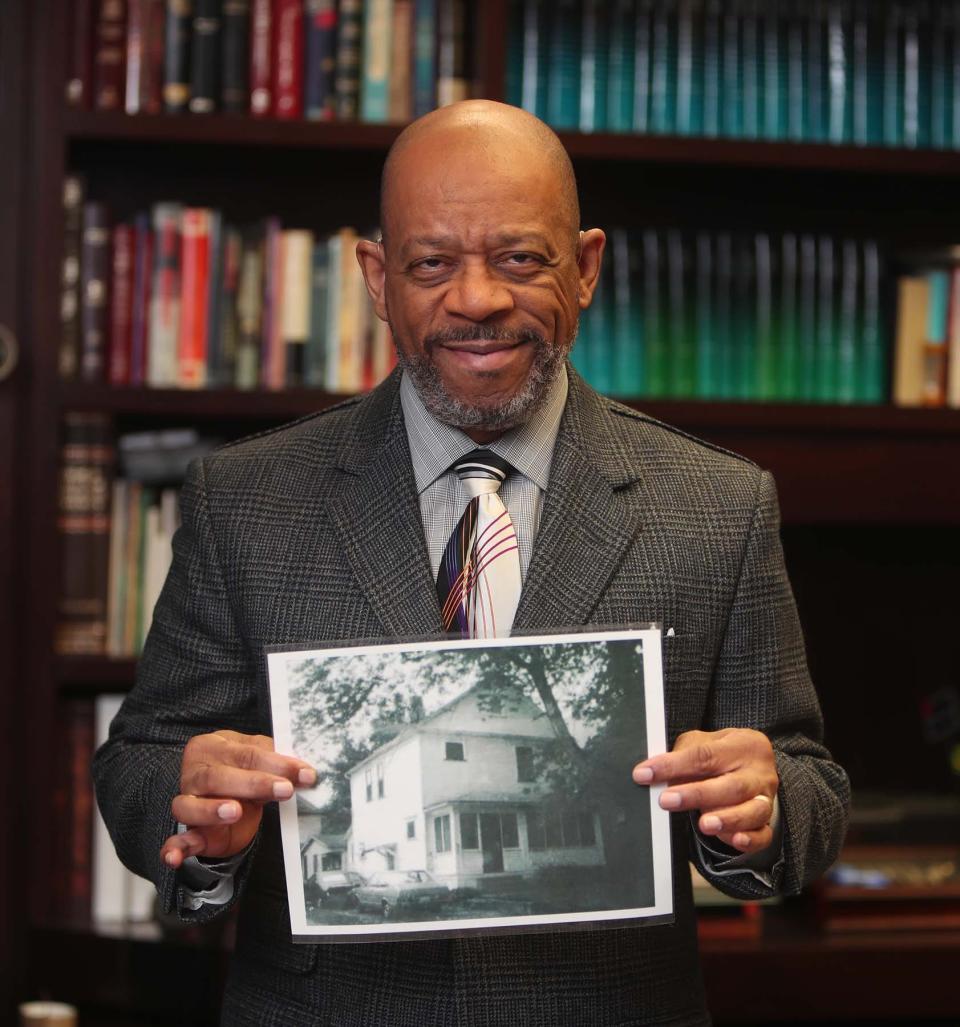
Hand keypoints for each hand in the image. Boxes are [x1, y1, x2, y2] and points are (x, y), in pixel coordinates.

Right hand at [160, 730, 315, 869]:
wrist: (224, 795)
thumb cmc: (244, 771)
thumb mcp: (259, 760)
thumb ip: (276, 761)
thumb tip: (304, 771)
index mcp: (213, 747)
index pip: (246, 753)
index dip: (277, 763)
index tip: (304, 773)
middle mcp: (195, 772)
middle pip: (218, 776)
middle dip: (254, 783)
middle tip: (284, 789)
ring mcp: (188, 801)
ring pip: (189, 805)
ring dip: (211, 809)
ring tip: (235, 811)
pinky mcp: (189, 831)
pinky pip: (177, 840)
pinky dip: (174, 849)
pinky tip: (173, 857)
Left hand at [632, 728, 778, 852]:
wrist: (754, 765)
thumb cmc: (721, 753)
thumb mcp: (703, 742)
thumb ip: (683, 755)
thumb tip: (655, 773)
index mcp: (743, 745)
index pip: (705, 755)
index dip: (673, 765)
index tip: (645, 773)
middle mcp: (759, 773)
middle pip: (731, 785)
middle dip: (697, 795)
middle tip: (667, 800)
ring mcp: (767, 799)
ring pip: (752, 811)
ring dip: (727, 819)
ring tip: (704, 824)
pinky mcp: (768, 823)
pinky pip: (763, 835)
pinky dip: (750, 839)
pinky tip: (735, 839)